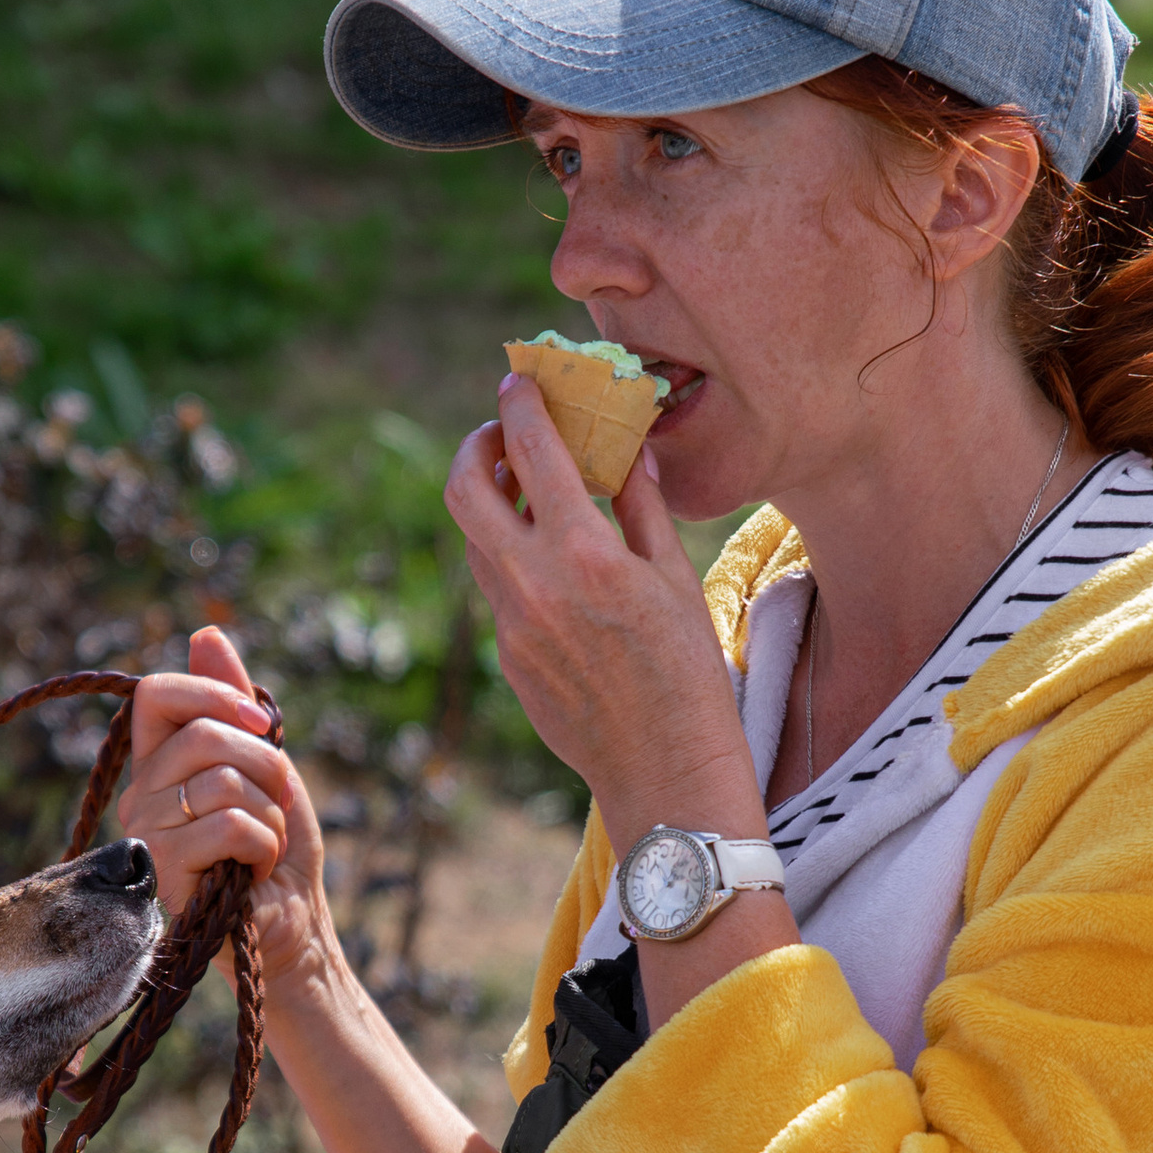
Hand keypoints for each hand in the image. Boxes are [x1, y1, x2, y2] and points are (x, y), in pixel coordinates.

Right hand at [116, 627, 335, 991]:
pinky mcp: (163, 873)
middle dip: (266, 766)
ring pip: (222, 783)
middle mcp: (141, 794)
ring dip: (270, 815)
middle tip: (278, 802)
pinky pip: (229, 826)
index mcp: (158, 763)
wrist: (291, 925)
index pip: (156, 694)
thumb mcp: (265, 763)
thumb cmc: (277, 847)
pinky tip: (254, 872)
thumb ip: (234, 703)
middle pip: (203, 736)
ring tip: (263, 846)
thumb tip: (205, 632)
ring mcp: (147, 835)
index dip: (212, 694)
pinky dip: (265, 846)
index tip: (262, 724)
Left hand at [443, 374, 766, 850]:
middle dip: (476, 447)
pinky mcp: (506, 658)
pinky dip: (512, 559)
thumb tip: (626, 447)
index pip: (529, 450)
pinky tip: (553, 567)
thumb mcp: (676, 577)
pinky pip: (496, 590)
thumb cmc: (688, 673)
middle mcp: (533, 583)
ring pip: (474, 541)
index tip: (520, 383)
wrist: (663, 769)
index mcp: (584, 553)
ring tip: (530, 495)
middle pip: (463, 489)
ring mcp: (511, 624)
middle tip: (502, 437)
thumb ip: (640, 505)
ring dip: (491, 505)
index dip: (519, 404)